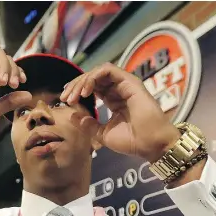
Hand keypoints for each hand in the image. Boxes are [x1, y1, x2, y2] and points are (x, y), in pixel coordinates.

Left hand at [60, 62, 179, 162]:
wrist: (150, 144)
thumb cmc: (132, 141)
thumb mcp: (103, 134)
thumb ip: (89, 125)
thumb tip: (73, 116)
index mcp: (114, 99)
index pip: (92, 87)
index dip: (77, 91)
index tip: (65, 101)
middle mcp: (119, 89)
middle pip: (93, 78)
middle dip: (76, 85)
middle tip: (65, 98)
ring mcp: (125, 84)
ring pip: (98, 72)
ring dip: (83, 81)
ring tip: (74, 96)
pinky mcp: (130, 81)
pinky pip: (107, 71)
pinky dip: (93, 78)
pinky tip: (85, 92)